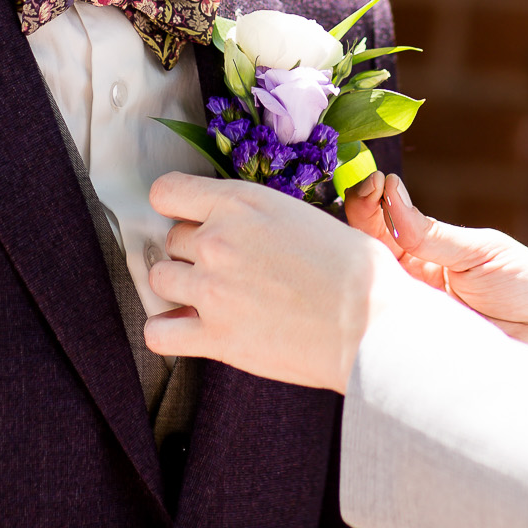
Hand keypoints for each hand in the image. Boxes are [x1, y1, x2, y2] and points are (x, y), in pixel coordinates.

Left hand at [143, 172, 405, 392]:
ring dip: (180, 289)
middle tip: (226, 268)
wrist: (370, 322)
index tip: (189, 219)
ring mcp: (210, 289)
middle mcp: (217, 240)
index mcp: (241, 202)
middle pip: (171, 240)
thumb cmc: (355, 270)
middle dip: (192, 253)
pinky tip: (191, 331)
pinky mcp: (213, 336)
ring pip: (160, 280)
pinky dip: (168, 332)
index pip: (167, 191)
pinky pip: (157, 333)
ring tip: (210, 299)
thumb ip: (257, 219)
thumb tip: (240, 230)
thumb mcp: (303, 217)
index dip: (175, 206)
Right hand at [343, 172, 527, 376]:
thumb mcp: (483, 251)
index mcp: (429, 255)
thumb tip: (390, 193)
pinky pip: (386, 331)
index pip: (386, 225)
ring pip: (370, 290)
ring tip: (360, 230)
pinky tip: (371, 286)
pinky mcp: (416, 352)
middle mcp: (414, 285)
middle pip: (368, 254)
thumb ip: (433, 234)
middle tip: (362, 193)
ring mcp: (412, 318)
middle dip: (358, 220)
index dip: (372, 202)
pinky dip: (374, 308)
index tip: (370, 180)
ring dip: (361, 260)